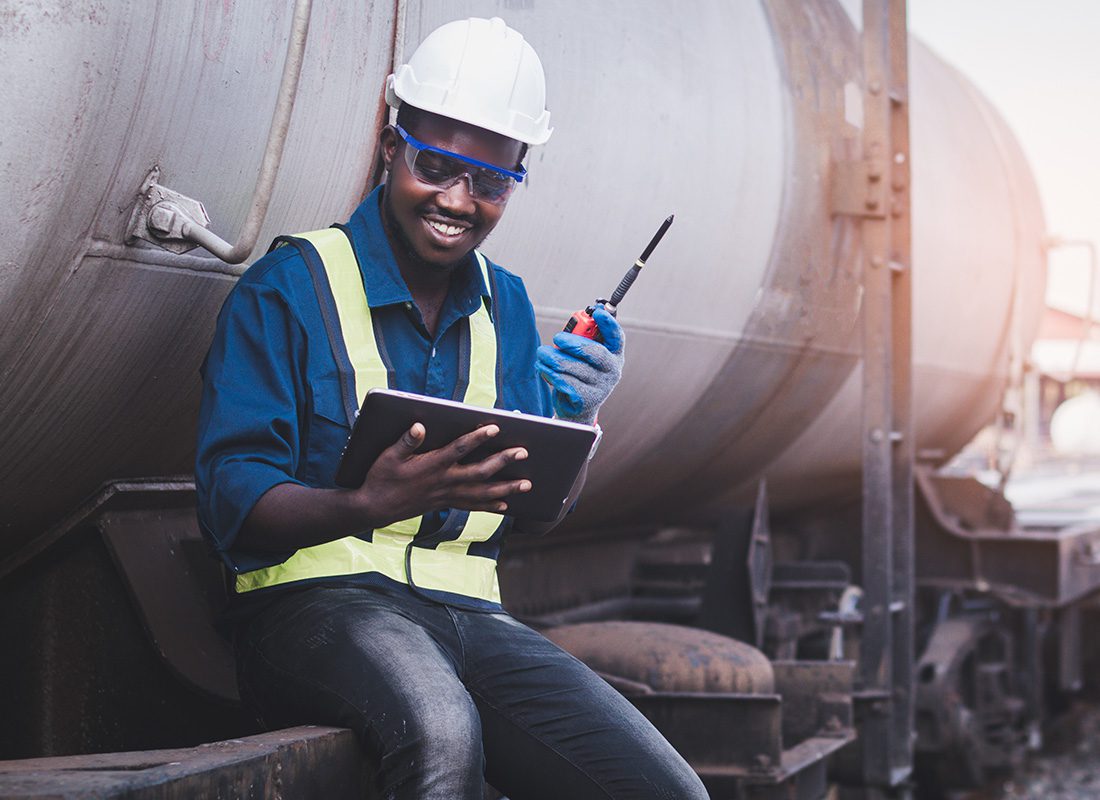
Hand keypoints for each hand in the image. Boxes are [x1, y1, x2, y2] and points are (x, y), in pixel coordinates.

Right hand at [353, 423, 531, 526]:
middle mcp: (444, 482)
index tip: (495, 427)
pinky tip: (505, 505)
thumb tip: (418, 426)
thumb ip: (406, 441)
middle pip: (479, 471)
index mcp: (432, 466)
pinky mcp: (446, 504)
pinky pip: (473, 506)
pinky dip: (490, 505)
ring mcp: (447, 495)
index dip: (477, 437)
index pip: (459, 449)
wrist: (375, 508)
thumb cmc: (381, 477)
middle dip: (503, 461)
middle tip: (523, 452)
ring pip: (482, 492)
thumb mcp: (388, 456)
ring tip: (527, 484)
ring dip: (506, 488)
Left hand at [535, 305, 623, 423]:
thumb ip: (582, 339)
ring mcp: (601, 387)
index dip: (609, 324)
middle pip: (595, 352)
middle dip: (573, 342)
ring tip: (542, 353)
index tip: (598, 312)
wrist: (577, 409)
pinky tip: (543, 368)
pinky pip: (566, 381)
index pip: (617, 337)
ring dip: (554, 358)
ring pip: (575, 367)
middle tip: (557, 337)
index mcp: (614, 355)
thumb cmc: (580, 374)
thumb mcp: (584, 355)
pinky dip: (551, 373)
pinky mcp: (587, 399)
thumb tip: (575, 324)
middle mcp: (612, 370)